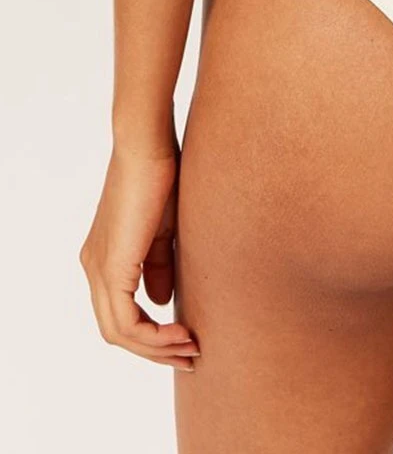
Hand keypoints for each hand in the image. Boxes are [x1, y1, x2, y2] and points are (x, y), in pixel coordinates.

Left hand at [80, 142, 199, 370]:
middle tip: (191, 356)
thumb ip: (158, 266)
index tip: (187, 337)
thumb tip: (159, 303)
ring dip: (156, 347)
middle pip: (116, 331)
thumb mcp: (164, 230)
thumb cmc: (161, 175)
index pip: (121, 312)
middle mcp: (93, 267)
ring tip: (191, 347)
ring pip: (118, 332)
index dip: (152, 333)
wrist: (148, 145)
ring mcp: (98, 269)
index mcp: (105, 257)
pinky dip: (152, 335)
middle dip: (155, 350)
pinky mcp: (110, 268)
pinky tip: (179, 332)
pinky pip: (125, 321)